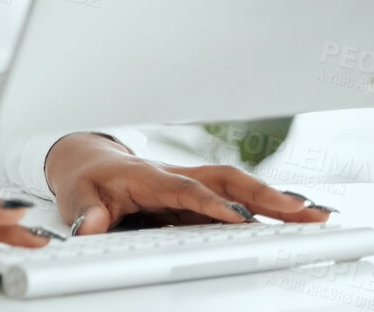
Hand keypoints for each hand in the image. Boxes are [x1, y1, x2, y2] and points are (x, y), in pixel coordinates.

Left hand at [45, 132, 334, 234]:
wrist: (89, 162)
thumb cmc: (87, 179)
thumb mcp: (77, 195)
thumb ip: (85, 212)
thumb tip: (91, 226)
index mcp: (147, 177)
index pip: (184, 190)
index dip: (210, 204)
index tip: (237, 217)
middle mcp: (175, 176)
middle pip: (225, 180)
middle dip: (261, 195)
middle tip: (298, 210)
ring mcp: (190, 184)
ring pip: (238, 187)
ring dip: (274, 199)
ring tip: (313, 214)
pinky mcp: (198, 195)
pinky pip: (236, 197)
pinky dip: (267, 205)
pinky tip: (295, 216)